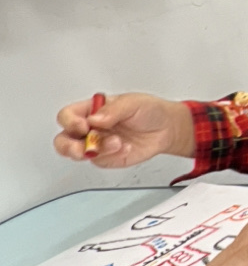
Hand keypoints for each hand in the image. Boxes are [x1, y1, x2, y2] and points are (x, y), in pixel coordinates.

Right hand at [54, 93, 194, 166]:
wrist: (166, 129)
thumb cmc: (148, 110)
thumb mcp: (133, 103)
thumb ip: (113, 110)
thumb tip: (95, 119)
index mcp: (92, 109)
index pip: (68, 116)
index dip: (70, 122)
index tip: (84, 126)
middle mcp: (90, 127)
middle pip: (63, 140)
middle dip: (69, 147)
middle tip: (84, 148)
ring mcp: (96, 144)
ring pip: (77, 154)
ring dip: (94, 151)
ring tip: (116, 144)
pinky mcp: (107, 158)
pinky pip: (100, 161)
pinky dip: (112, 156)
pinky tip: (126, 148)